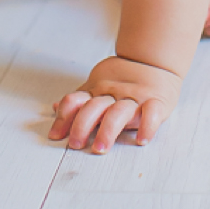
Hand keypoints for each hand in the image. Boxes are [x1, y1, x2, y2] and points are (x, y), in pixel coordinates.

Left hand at [48, 56, 181, 152]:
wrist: (153, 60)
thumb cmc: (122, 79)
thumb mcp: (97, 85)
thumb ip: (79, 99)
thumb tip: (53, 107)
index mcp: (97, 91)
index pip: (75, 101)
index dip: (63, 117)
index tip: (55, 137)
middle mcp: (113, 94)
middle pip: (94, 107)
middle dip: (82, 125)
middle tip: (75, 144)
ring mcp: (135, 97)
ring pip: (119, 112)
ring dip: (108, 130)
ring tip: (100, 148)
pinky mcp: (156, 101)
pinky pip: (152, 112)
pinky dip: (148, 126)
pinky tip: (141, 139)